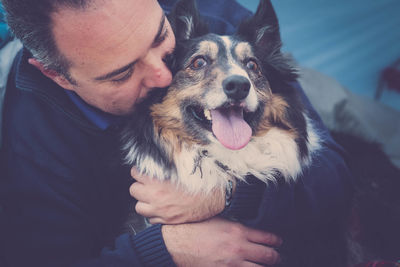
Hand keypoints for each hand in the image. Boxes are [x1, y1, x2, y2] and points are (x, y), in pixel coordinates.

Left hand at [130, 168, 224, 223]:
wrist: (216, 197)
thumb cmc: (202, 180)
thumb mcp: (184, 166)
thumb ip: (168, 162)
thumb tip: (160, 155)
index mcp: (159, 180)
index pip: (135, 173)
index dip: (139, 171)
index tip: (142, 171)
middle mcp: (156, 196)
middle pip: (134, 190)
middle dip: (139, 186)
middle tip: (147, 184)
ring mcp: (161, 210)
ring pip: (139, 207)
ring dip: (144, 201)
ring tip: (152, 197)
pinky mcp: (167, 220)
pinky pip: (150, 219)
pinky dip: (153, 214)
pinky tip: (160, 208)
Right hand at [162, 217, 281, 266]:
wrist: (176, 242)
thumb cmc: (196, 228)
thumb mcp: (219, 220)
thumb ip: (236, 225)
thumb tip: (249, 229)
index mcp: (238, 231)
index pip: (268, 238)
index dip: (277, 241)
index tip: (278, 242)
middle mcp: (239, 248)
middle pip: (269, 256)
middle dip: (276, 257)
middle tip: (277, 257)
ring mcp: (232, 264)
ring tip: (265, 265)